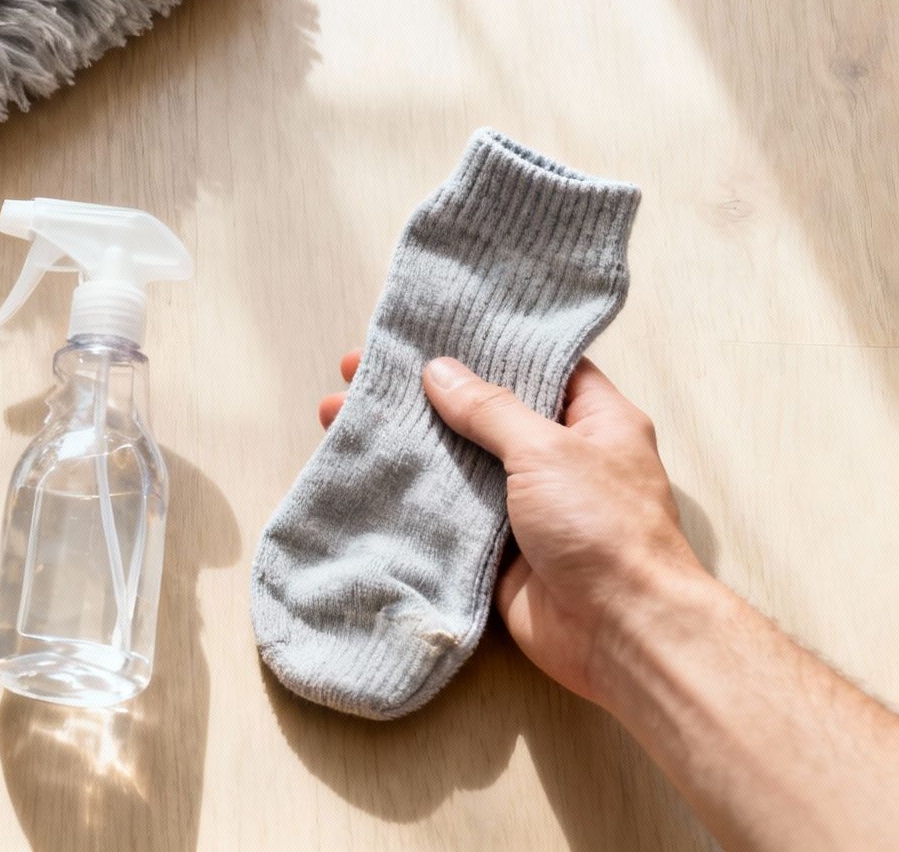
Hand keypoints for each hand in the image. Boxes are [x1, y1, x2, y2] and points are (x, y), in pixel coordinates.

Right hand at [318, 350, 703, 704]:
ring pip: (456, 462)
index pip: (538, 366)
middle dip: (425, 393)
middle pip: (483, 412)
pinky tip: (362, 469)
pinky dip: (409, 493)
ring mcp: (525, 504)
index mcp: (594, 420)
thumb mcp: (548, 449)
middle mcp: (559, 457)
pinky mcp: (496, 548)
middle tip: (362, 369)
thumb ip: (490, 409)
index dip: (485, 345)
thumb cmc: (603, 526)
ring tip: (340, 412)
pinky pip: (447, 511)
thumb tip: (439, 371)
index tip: (429, 328)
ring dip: (407, 440)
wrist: (618, 631)